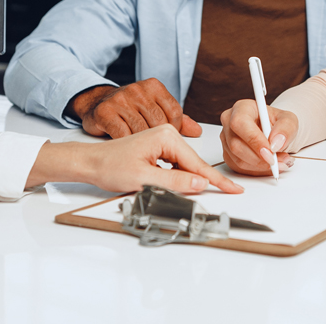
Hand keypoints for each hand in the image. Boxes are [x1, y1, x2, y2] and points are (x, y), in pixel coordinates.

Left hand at [27, 125, 242, 194]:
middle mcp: (167, 134)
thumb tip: (200, 184)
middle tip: (228, 192)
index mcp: (167, 137)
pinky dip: (181, 176)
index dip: (217, 180)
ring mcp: (163, 139)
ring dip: (190, 179)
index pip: (197, 164)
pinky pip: (176, 164)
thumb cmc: (110, 166)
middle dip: (205, 181)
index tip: (234, 188)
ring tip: (199, 190)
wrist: (91, 162)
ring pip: (185, 165)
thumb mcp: (145, 179)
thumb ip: (175, 182)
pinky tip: (179, 183)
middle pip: (194, 164)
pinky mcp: (158, 147)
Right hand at [70, 78, 201, 138]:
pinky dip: (128, 145)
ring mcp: (120, 100)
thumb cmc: (128, 111)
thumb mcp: (153, 110)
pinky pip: (123, 134)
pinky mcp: (105, 112)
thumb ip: (176, 119)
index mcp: (153, 87)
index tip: (171, 141)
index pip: (174, 111)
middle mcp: (137, 90)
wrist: (95, 104)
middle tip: (158, 151)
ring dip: (144, 146)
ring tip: (143, 151)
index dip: (176, 130)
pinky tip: (129, 148)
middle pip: (159, 122)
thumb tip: (197, 131)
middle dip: (160, 141)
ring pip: (141, 130)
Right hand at [219, 99, 296, 175]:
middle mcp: (229, 123)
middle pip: (235, 144)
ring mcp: (226, 140)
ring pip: (238, 159)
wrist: (276, 133)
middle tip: (278, 161)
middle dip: (259, 158)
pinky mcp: (228, 156)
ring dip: (261, 166)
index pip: (240, 123)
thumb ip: (285, 128)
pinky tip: (269, 166)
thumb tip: (276, 142)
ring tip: (279, 162)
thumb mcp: (289, 120)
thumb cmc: (278, 124)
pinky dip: (257, 171)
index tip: (270, 151)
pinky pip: (240, 168)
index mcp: (242, 108)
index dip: (254, 139)